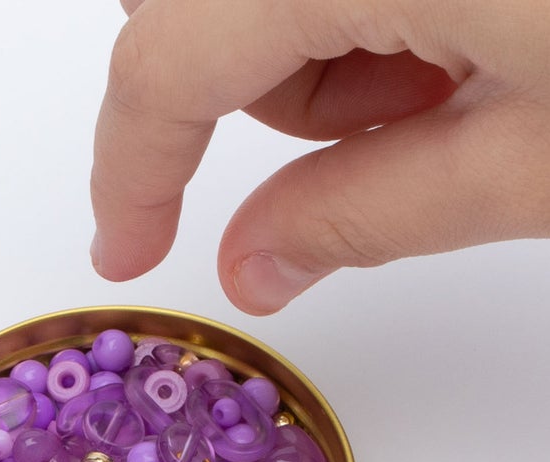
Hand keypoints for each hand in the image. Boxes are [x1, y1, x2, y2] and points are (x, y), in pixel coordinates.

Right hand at [89, 0, 549, 311]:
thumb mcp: (542, 162)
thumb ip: (373, 210)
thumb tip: (256, 261)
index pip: (165, 57)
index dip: (131, 169)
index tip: (127, 246)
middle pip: (208, 1)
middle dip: (255, 91)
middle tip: (371, 149)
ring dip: (337, 39)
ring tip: (468, 80)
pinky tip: (491, 26)